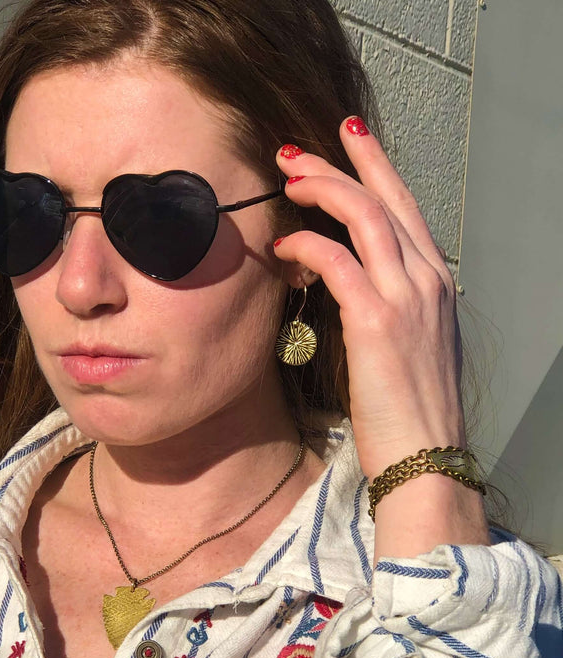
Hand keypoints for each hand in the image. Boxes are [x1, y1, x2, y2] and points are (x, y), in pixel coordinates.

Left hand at [274, 117, 465, 481]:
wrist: (425, 456)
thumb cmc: (412, 408)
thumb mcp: (413, 344)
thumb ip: (393, 306)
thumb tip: (359, 287)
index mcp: (436, 282)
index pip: (405, 207)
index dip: (374, 168)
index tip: (347, 140)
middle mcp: (427, 280)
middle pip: (384, 198)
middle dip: (340, 163)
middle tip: (296, 151)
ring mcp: (406, 297)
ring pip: (364, 215)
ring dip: (321, 189)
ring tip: (286, 179)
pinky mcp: (376, 322)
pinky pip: (336, 261)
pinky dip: (306, 245)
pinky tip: (281, 247)